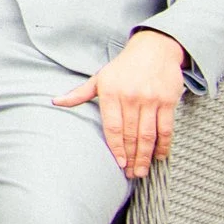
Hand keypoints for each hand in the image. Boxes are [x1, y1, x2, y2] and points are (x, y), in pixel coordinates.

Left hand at [54, 29, 186, 177]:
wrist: (154, 49)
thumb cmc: (123, 67)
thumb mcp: (99, 78)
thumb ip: (79, 94)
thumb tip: (55, 101)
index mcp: (111, 94)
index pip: (113, 127)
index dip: (116, 148)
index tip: (118, 164)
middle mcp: (131, 98)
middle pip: (131, 134)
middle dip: (131, 157)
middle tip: (131, 174)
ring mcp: (151, 100)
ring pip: (148, 134)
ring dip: (146, 156)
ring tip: (142, 171)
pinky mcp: (168, 101)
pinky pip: (166, 128)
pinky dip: (164, 145)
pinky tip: (160, 157)